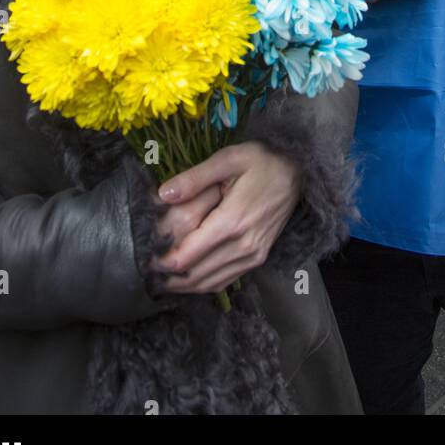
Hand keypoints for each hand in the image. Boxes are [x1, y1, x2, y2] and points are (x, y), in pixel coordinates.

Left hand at [152, 142, 302, 294]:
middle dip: (169, 276)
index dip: (163, 261)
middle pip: (195, 275)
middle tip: (147, 270)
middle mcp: (244, 245)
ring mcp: (253, 256)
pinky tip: (189, 278)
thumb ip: (194, 178)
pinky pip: (226, 281)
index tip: (145, 257)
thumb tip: (163, 195)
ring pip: (210, 283)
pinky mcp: (258, 259)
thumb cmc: (262, 161)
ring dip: (184, 285)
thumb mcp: (228, 159)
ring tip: (162, 279)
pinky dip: (204, 284)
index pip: (188, 255)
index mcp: (232, 221)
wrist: (299, 172)